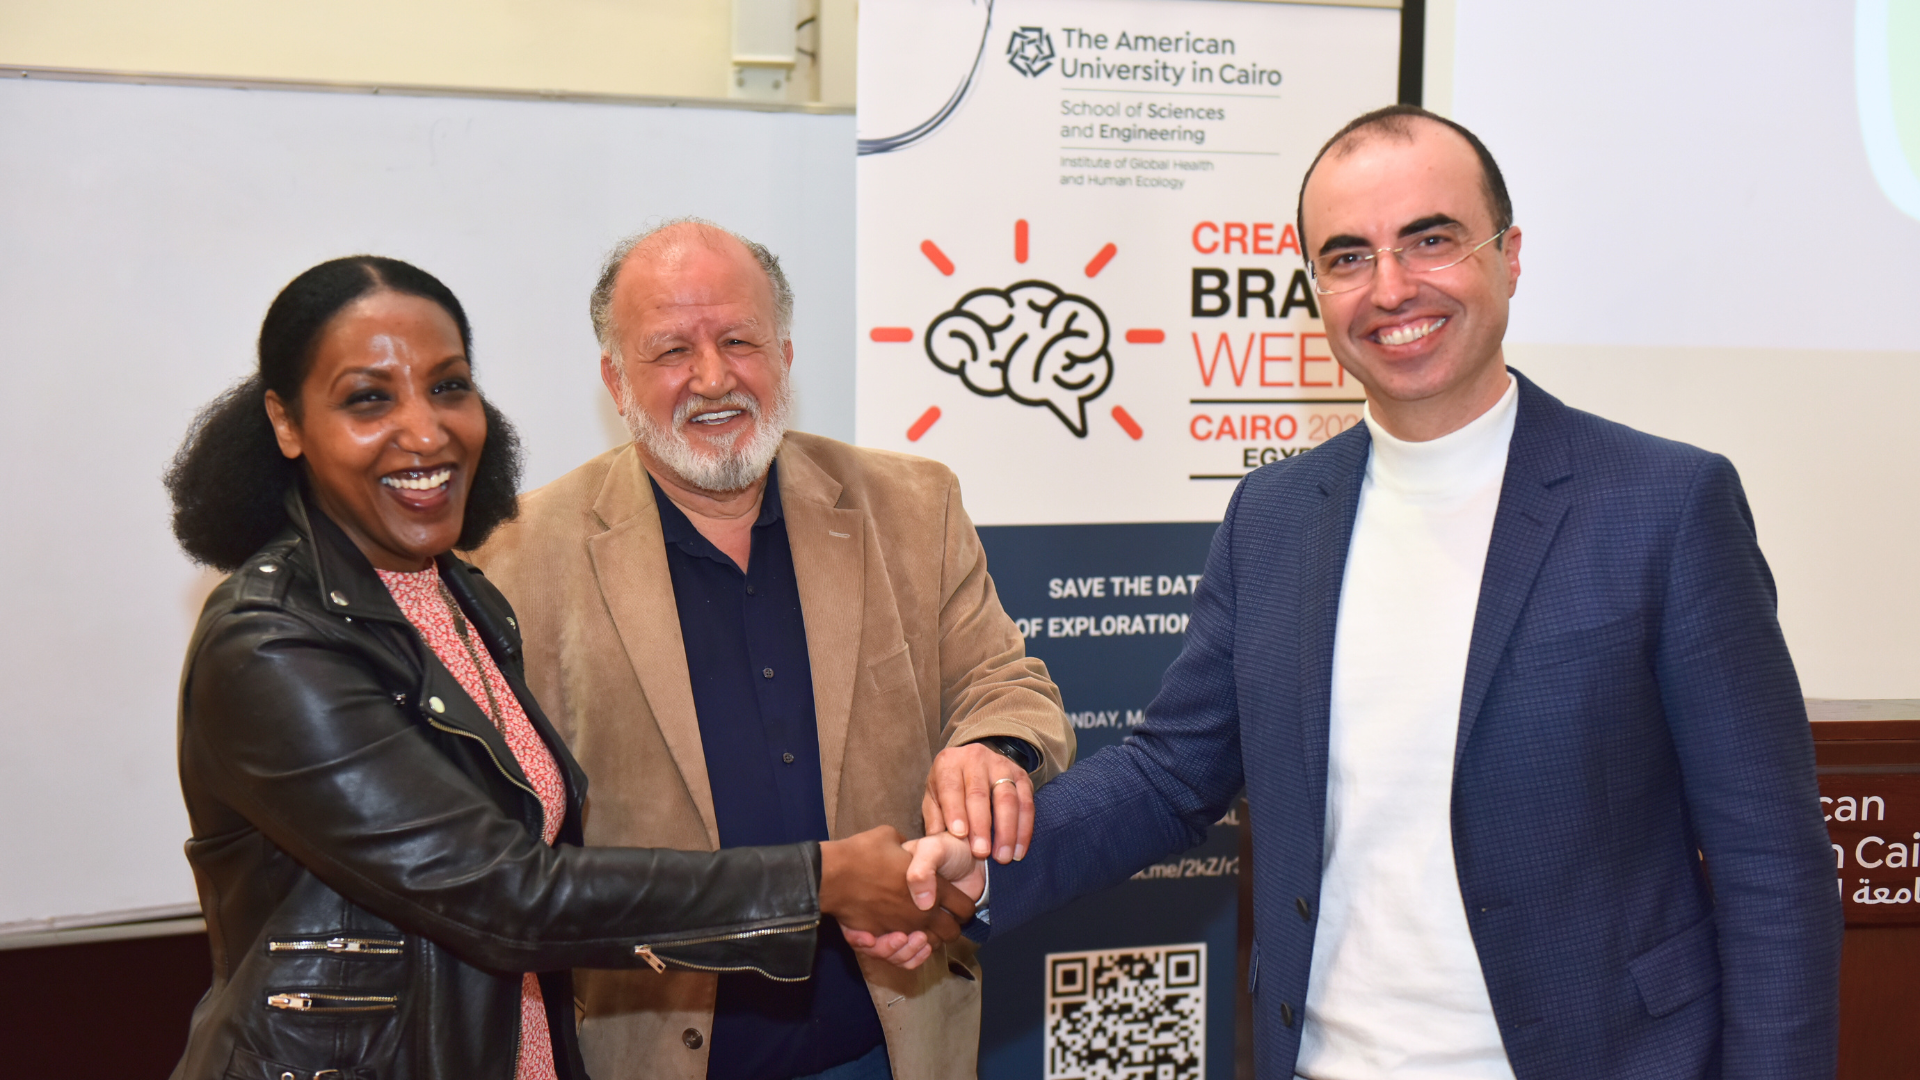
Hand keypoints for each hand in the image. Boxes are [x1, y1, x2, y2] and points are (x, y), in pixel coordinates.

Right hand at [819, 826, 973, 950]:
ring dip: (927, 944)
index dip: (966, 906)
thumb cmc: (864, 852)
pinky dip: (906, 955)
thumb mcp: (892, 837)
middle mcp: (922, 913)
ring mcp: (902, 929)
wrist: (832, 874)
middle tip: (942, 920)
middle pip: (951, 932)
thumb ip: (909, 849)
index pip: (964, 907)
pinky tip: (905, 944)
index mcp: (934, 887)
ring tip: (922, 935)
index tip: (959, 904)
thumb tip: (909, 853)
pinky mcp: (882, 940)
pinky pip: (901, 957)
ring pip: (927, 948)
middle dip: (950, 928)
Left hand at [921, 742, 1033, 863]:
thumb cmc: (950, 788)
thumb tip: (938, 843)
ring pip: (1007, 798)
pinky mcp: (1021, 776)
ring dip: (1006, 831)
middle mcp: (975, 759)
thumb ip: (934, 819)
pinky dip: (1024, 829)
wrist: (974, 765)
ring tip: (1003, 857)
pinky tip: (1018, 850)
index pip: (951, 787)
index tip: (959, 835)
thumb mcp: (934, 797)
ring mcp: (1001, 765)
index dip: (955, 811)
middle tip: (981, 853)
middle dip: (981, 825)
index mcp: (949, 763)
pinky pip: (1026, 803)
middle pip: (980, 793)